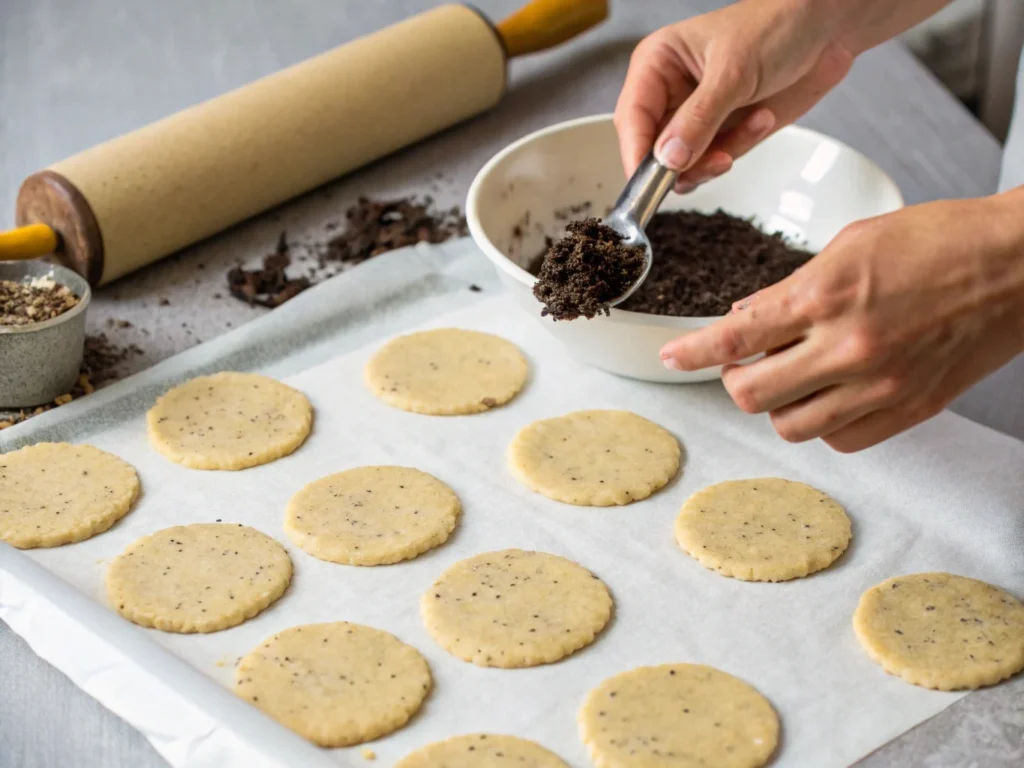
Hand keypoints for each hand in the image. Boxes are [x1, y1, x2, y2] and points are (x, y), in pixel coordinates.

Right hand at [614, 0, 853, 190]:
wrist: (825, 30)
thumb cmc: (775, 27)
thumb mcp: (733, 72)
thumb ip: (698, 120)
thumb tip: (667, 160)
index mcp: (656, 65)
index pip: (631, 119)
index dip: (637, 153)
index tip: (649, 183)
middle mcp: (669, 93)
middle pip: (652, 149)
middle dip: (684, 161)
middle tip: (716, 160)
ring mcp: (694, 116)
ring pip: (683, 164)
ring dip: (718, 156)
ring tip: (751, 126)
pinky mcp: (720, 132)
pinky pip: (714, 161)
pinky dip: (740, 148)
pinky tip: (761, 118)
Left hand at [659, 190, 1023, 451]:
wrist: (1020, 265)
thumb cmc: (941, 241)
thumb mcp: (850, 244)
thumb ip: (791, 289)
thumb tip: (746, 318)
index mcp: (825, 296)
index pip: (733, 337)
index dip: (691, 353)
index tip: (671, 356)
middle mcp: (847, 348)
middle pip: (750, 395)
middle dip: (734, 380)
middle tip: (746, 361)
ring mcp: (879, 387)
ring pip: (789, 426)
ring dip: (778, 403)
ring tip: (794, 373)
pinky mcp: (908, 411)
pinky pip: (839, 440)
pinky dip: (823, 421)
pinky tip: (832, 392)